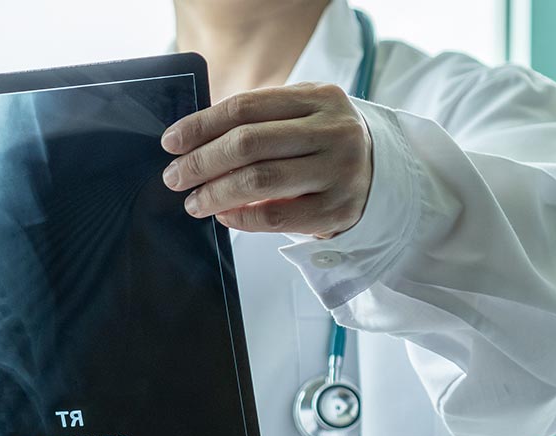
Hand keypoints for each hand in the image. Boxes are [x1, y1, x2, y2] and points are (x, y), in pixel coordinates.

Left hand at [161, 82, 372, 237]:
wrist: (383, 176)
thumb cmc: (324, 145)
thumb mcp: (303, 117)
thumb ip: (259, 121)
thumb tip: (193, 142)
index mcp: (320, 98)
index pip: (245, 107)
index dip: (201, 125)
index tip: (171, 142)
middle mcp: (333, 130)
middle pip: (249, 143)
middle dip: (201, 162)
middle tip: (174, 177)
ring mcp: (339, 170)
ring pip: (259, 180)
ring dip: (215, 193)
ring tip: (194, 201)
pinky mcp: (337, 210)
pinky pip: (276, 216)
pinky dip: (242, 217)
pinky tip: (225, 215)